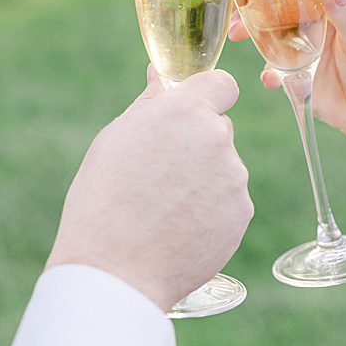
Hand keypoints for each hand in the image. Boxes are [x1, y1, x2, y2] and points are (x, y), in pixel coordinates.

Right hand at [47, 68, 252, 311]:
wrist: (115, 270)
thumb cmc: (103, 200)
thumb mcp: (114, 141)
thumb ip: (149, 104)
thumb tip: (161, 76)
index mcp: (185, 112)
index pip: (222, 84)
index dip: (207, 97)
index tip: (190, 115)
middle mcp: (218, 138)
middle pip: (220, 128)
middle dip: (197, 143)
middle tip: (160, 173)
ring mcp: (235, 178)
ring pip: (224, 167)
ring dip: (203, 179)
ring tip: (163, 208)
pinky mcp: (242, 212)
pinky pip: (229, 201)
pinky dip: (210, 210)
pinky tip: (179, 227)